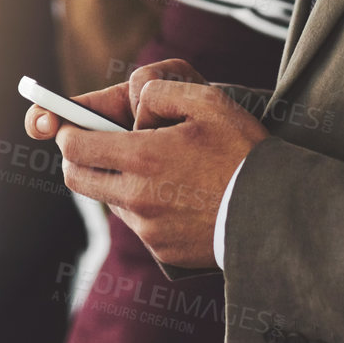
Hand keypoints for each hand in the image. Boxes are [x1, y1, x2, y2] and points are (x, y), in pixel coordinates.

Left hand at [25, 60, 266, 267]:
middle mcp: (137, 197)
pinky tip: (176, 194)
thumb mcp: (208, 102)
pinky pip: (138, 224)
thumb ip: (160, 92)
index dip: (68, 132)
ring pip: (110, 201)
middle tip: (95, 146)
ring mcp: (148, 228)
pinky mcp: (162, 250)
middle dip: (77, 159)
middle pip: (77, 179)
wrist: (275, 212)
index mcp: (142, 157)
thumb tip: (135, 100)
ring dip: (116, 182)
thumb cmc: (243, 152)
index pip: (76, 147)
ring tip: (152, 168)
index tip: (72, 127)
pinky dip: (145, 207)